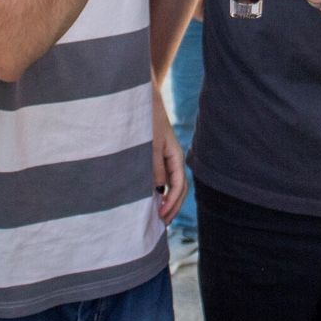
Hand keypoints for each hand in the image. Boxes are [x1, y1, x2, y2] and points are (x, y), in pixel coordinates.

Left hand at [151, 92, 186, 223]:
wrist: (141, 97)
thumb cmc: (147, 118)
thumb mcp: (150, 143)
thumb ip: (154, 167)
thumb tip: (157, 192)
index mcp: (175, 156)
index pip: (179, 185)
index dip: (172, 202)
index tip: (161, 215)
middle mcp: (172, 158)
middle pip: (179, 188)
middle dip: (172, 207)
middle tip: (161, 224)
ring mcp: (165, 157)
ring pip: (170, 184)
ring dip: (165, 201)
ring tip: (156, 217)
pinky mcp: (155, 155)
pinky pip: (160, 177)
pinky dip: (157, 191)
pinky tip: (148, 199)